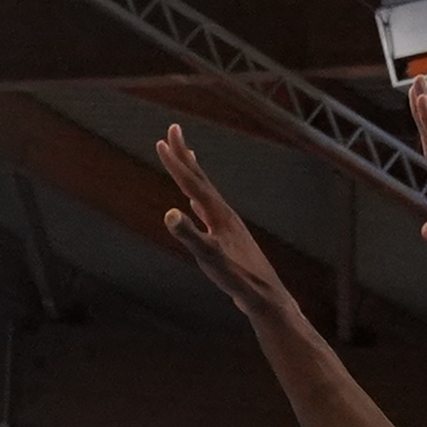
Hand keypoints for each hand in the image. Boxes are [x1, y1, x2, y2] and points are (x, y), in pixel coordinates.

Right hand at [152, 125, 315, 332]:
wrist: (265, 297)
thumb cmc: (239, 279)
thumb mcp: (210, 259)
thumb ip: (191, 236)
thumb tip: (170, 214)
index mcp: (219, 215)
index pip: (193, 183)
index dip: (176, 163)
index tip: (161, 140)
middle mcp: (225, 214)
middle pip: (200, 179)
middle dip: (184, 155)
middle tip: (173, 129)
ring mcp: (227, 225)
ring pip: (206, 192)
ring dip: (193, 173)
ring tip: (186, 156)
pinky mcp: (228, 238)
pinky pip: (209, 210)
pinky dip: (199, 200)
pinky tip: (196, 205)